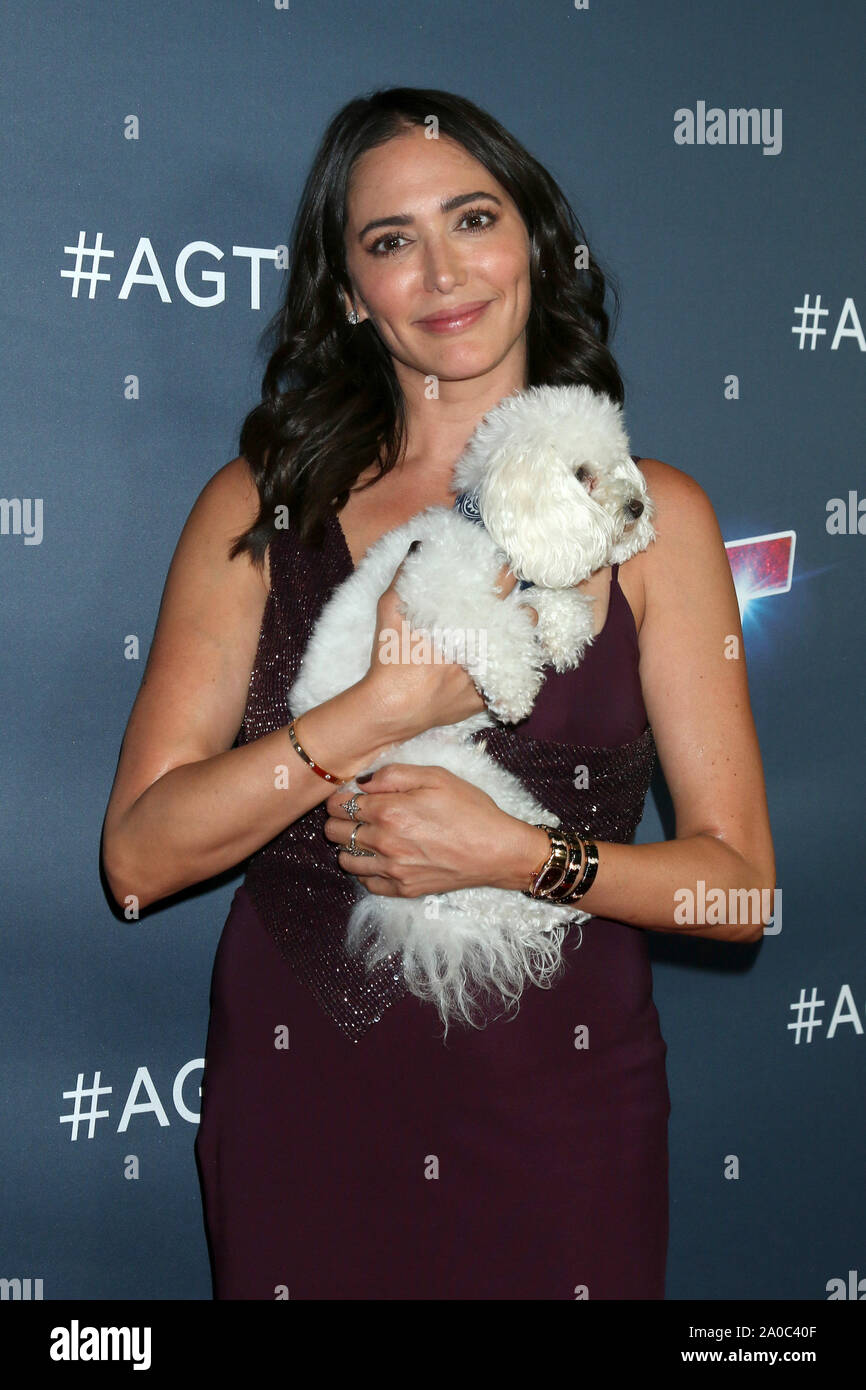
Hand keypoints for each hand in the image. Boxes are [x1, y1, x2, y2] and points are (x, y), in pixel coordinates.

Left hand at [323, 762, 542, 896]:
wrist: (497, 851)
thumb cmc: (470, 809)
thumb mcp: (435, 776)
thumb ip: (393, 774)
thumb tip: (363, 781)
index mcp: (389, 811)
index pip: (339, 806)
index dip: (338, 798)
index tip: (347, 796)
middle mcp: (384, 842)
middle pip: (334, 832)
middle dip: (338, 820)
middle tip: (354, 814)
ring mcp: (392, 869)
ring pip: (345, 860)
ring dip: (348, 845)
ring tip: (366, 836)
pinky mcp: (403, 889)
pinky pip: (366, 883)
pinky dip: (366, 870)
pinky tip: (380, 858)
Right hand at [361, 545, 537, 743]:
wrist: (392, 708)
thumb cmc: (390, 659)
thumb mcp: (389, 610)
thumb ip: (405, 576)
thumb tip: (420, 547)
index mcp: (466, 619)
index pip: (502, 585)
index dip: (506, 574)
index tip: (503, 571)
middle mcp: (485, 645)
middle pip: (525, 616)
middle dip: (522, 607)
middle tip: (511, 605)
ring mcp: (489, 673)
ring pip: (524, 648)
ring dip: (520, 638)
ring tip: (511, 633)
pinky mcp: (487, 698)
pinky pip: (510, 680)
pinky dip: (507, 671)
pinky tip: (500, 665)